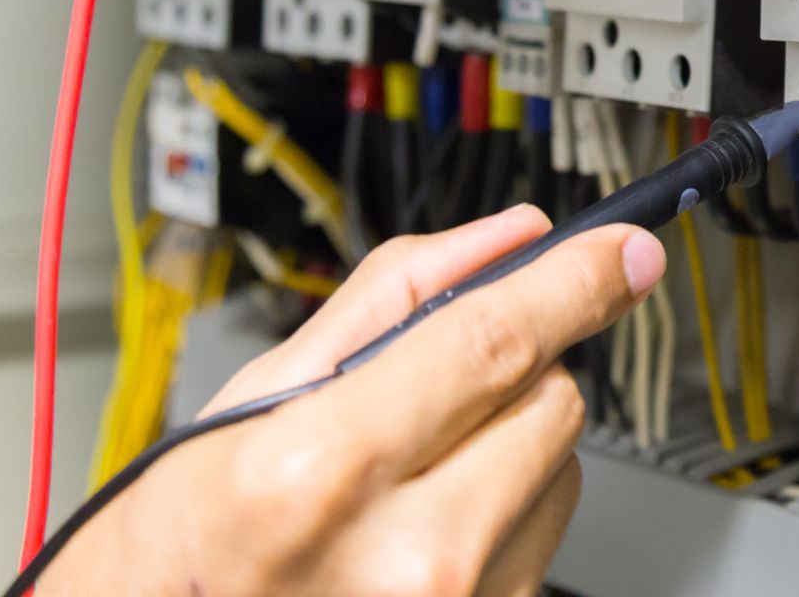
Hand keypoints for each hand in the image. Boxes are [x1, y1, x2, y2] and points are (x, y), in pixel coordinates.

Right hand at [40, 206, 666, 596]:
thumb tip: (508, 240)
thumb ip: (392, 303)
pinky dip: (506, 514)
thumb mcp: (247, 403)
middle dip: (517, 367)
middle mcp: (406, 558)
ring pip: (561, 468)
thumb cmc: (172, 558)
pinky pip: (546, 540)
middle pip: (550, 399)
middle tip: (434, 390)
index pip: (496, 340)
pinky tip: (420, 530)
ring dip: (510, 447)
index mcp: (322, 472)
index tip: (626, 249)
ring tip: (406, 478)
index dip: (576, 279)